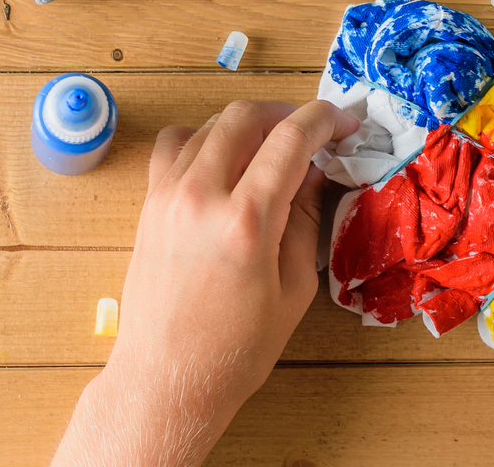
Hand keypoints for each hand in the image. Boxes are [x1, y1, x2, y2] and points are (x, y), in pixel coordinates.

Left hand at [52, 100, 358, 466]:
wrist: (167, 380)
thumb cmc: (237, 348)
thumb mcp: (294, 286)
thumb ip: (306, 218)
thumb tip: (316, 171)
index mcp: (246, 220)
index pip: (291, 138)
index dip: (325, 120)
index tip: (345, 123)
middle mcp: (201, 196)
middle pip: (247, 116)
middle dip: (288, 114)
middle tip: (314, 132)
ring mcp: (167, 196)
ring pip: (210, 124)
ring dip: (249, 124)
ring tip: (274, 146)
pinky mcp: (148, 205)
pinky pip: (176, 145)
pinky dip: (205, 138)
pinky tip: (226, 161)